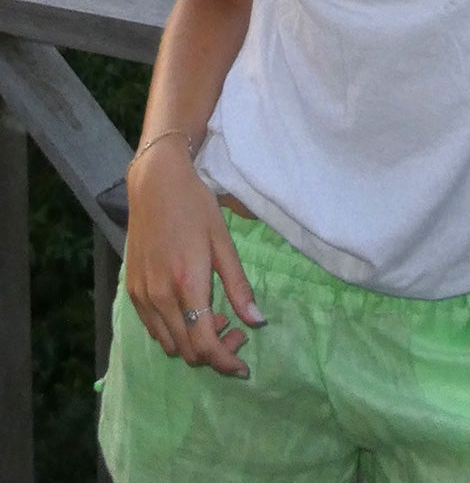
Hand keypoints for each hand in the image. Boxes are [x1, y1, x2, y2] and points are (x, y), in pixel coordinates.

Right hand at [124, 136, 265, 376]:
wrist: (155, 186)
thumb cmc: (195, 207)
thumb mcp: (224, 242)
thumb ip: (238, 286)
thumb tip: (256, 321)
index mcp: (187, 285)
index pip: (205, 343)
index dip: (225, 361)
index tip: (243, 366)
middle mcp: (160, 297)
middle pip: (186, 350)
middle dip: (214, 352)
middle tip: (235, 331)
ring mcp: (141, 296)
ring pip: (168, 344)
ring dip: (193, 343)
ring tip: (214, 317)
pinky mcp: (131, 291)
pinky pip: (153, 328)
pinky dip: (174, 331)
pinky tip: (191, 310)